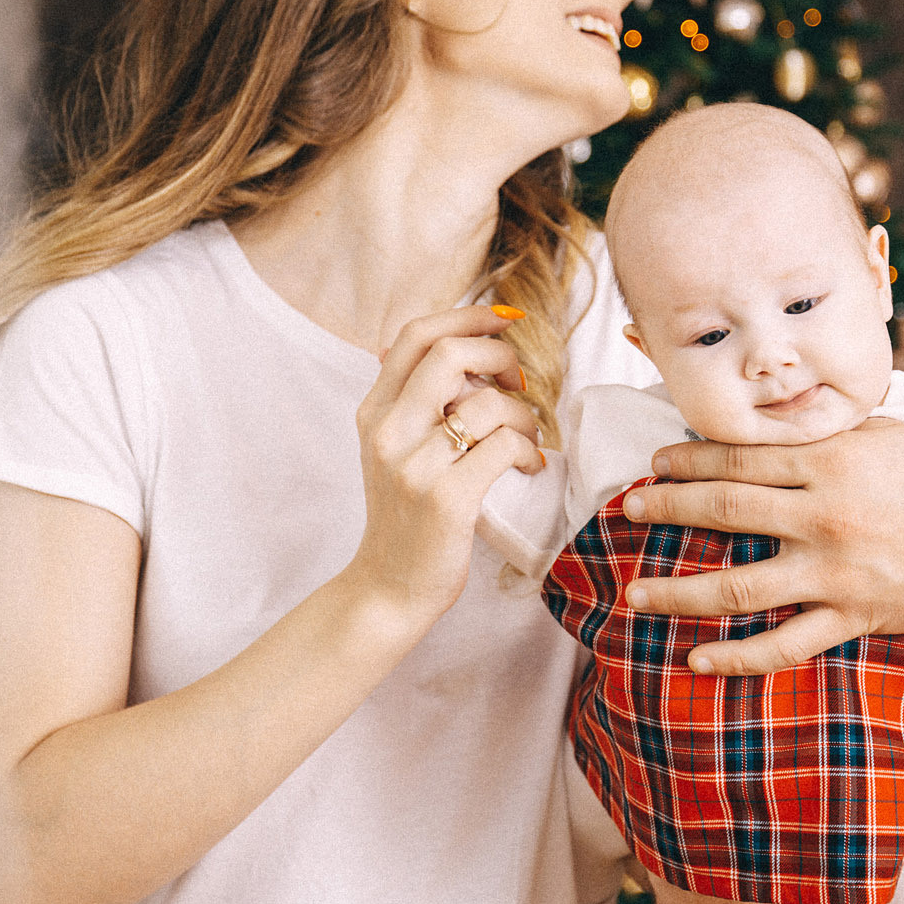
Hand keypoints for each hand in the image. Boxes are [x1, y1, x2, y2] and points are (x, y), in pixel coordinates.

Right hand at [342, 304, 545, 627]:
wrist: (388, 588)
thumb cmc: (404, 516)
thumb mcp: (390, 449)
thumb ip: (408, 399)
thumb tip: (434, 341)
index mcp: (374, 411)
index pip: (416, 335)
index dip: (467, 315)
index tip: (505, 320)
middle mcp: (387, 431)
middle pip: (450, 353)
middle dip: (499, 355)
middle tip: (519, 381)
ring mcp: (414, 466)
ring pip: (486, 403)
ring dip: (524, 414)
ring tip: (528, 437)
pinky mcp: (446, 499)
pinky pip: (504, 446)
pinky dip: (529, 450)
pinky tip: (529, 465)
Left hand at [619, 417, 903, 675]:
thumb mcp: (882, 433)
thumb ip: (823, 431)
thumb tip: (767, 423)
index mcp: (829, 460)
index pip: (738, 457)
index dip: (687, 461)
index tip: (654, 464)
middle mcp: (823, 515)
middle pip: (723, 510)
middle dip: (666, 509)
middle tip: (628, 510)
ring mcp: (834, 572)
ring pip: (737, 586)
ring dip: (678, 591)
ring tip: (636, 592)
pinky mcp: (853, 616)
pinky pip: (783, 645)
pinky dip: (737, 657)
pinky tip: (698, 660)